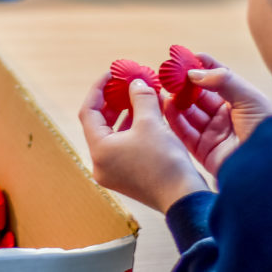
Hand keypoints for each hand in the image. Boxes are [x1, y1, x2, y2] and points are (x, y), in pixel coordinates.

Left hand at [79, 75, 208, 213]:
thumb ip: (140, 98)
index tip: (112, 74)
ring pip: (113, 134)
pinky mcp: (127, 176)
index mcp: (99, 150)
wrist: (182, 197)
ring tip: (141, 96)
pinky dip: (133, 128)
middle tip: (127, 83)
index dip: (99, 89)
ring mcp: (113, 171)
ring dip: (126, 113)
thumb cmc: (164, 161)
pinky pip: (124, 145)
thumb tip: (136, 82)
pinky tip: (149, 115)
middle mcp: (101, 163)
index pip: (89, 112)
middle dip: (114, 100)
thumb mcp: (151, 122)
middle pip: (100, 123)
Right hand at [164, 54, 271, 175]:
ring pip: (189, 113)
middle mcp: (226, 117)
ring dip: (176, 101)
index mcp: (240, 101)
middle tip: (169, 74)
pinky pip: (185, 133)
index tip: (186, 57)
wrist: (270, 167)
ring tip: (164, 89)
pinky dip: (174, 120)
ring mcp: (214, 134)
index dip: (202, 67)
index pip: (217, 79)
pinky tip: (167, 106)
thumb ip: (223, 81)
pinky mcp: (204, 151)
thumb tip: (195, 72)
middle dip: (184, 84)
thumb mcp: (249, 98)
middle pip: (199, 96)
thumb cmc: (266, 129)